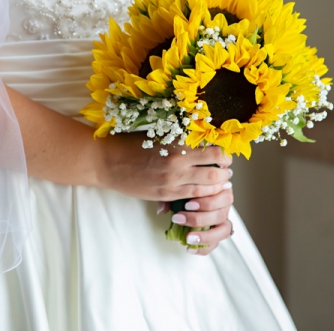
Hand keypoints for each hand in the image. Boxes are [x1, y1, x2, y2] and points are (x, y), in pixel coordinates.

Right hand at [96, 135, 232, 201]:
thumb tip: (202, 142)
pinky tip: (204, 192)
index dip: (224, 153)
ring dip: (218, 185)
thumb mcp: (158, 135)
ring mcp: (173, 181)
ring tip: (220, 182)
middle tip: (226, 169)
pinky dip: (203, 195)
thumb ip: (180, 140)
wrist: (107, 161)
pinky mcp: (165, 195)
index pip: (214, 150)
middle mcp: (178, 163)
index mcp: (178, 144)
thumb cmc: (130, 144)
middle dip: (225, 171)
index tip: (223, 153)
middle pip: (216, 170)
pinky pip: (192, 197)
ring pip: (208, 187)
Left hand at [163, 183, 233, 255]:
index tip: (186, 205)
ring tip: (188, 238)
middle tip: (180, 219)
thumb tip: (161, 210)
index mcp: (220, 191)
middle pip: (221, 214)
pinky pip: (216, 244)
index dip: (205, 202)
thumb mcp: (180, 189)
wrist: (190, 198)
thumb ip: (172, 196)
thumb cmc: (188, 190)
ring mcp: (224, 221)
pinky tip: (190, 249)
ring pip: (224, 230)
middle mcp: (225, 206)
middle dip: (200, 219)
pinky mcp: (218, 234)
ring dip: (205, 236)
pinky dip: (204, 248)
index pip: (220, 196)